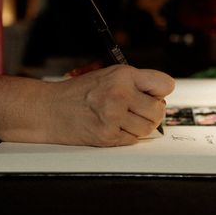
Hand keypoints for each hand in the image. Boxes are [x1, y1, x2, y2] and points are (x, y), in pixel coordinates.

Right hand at [42, 65, 174, 146]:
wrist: (49, 109)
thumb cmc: (80, 91)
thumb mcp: (109, 75)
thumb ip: (136, 83)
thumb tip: (162, 98)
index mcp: (124, 75)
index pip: (165, 85)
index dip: (160, 92)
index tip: (153, 95)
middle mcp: (120, 93)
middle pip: (158, 110)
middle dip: (151, 112)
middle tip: (138, 110)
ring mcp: (114, 116)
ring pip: (148, 128)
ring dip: (140, 126)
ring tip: (124, 119)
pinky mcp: (108, 135)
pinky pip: (133, 140)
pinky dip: (127, 136)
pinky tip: (113, 126)